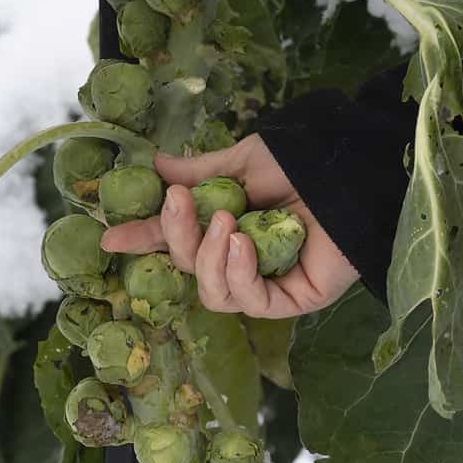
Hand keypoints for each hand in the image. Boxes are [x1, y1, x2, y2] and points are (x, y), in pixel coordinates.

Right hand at [100, 134, 358, 318]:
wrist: (352, 166)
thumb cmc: (302, 161)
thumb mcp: (240, 163)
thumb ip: (198, 174)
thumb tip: (154, 167)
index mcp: (226, 228)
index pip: (177, 241)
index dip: (145, 239)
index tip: (110, 235)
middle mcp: (241, 260)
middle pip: (189, 268)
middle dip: (176, 236)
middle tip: (178, 201)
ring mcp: (266, 282)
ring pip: (214, 292)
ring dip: (207, 256)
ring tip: (226, 221)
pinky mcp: (293, 298)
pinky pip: (252, 301)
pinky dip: (237, 273)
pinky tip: (240, 244)